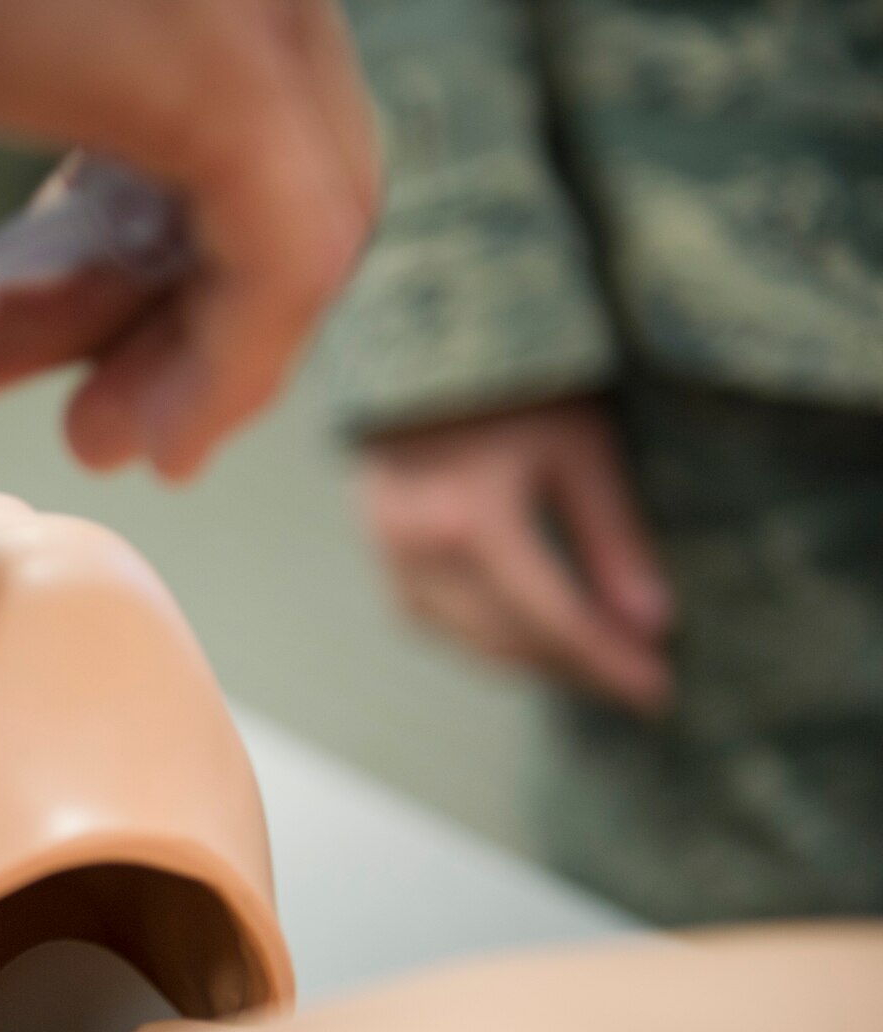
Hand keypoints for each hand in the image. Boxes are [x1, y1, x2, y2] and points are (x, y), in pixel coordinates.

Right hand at [359, 397, 674, 714]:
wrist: (416, 333)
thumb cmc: (510, 381)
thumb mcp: (578, 447)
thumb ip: (612, 538)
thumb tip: (650, 625)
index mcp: (472, 521)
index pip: (553, 622)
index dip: (608, 664)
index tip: (659, 693)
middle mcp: (418, 549)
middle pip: (507, 641)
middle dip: (576, 669)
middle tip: (635, 683)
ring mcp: (387, 552)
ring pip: (464, 640)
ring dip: (529, 661)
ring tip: (589, 664)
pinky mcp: (377, 548)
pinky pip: (430, 619)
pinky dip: (483, 636)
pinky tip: (525, 632)